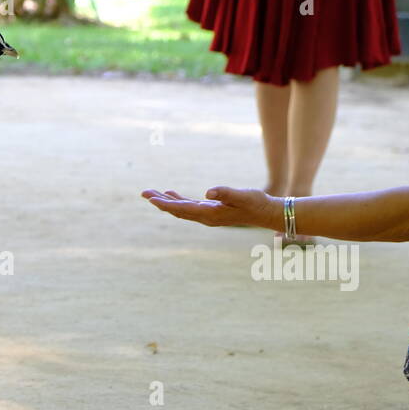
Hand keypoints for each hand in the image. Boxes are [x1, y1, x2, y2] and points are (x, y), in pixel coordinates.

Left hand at [141, 187, 280, 229]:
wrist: (265, 213)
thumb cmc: (255, 203)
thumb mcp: (242, 195)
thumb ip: (225, 193)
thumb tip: (207, 192)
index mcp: (209, 214)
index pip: (181, 209)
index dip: (165, 203)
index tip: (150, 197)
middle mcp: (204, 217)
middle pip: (176, 210)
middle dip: (159, 201)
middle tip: (143, 192)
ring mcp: (207, 215)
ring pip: (181, 209)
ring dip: (166, 201)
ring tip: (151, 193)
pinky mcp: (210, 211)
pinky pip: (188, 207)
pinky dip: (177, 200)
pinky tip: (171, 194)